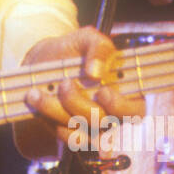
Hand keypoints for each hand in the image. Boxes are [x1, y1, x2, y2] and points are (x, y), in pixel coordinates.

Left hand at [13, 26, 145, 161]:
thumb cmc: (74, 49)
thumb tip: (96, 72)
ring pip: (80, 131)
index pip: (136, 110)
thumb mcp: (88, 38)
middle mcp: (111, 113)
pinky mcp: (72, 131)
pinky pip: (65, 135)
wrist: (46, 59)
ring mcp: (91, 125)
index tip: (103, 92)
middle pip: (102, 121)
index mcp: (126, 92)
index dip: (122, 107)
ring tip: (37, 92)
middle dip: (79, 104)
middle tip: (64, 83)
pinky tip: (38, 101)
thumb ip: (99, 47)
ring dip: (56, 111)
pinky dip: (49, 118)